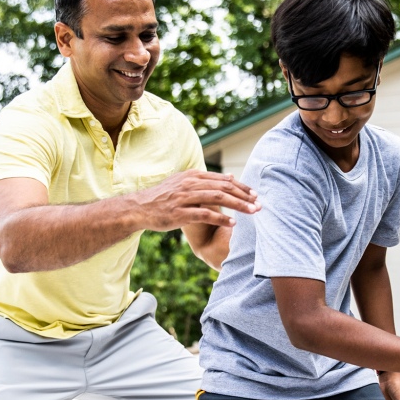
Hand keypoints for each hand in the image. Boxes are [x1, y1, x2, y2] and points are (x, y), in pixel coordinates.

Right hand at [135, 170, 259, 231]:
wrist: (139, 208)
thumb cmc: (165, 198)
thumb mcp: (185, 183)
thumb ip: (207, 180)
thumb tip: (230, 177)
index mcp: (193, 176)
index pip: (224, 179)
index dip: (242, 187)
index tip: (256, 194)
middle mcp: (190, 184)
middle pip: (224, 187)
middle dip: (244, 196)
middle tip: (260, 204)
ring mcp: (184, 198)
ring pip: (218, 198)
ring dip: (238, 205)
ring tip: (253, 212)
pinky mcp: (180, 212)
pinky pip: (205, 214)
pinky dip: (221, 218)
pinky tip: (233, 223)